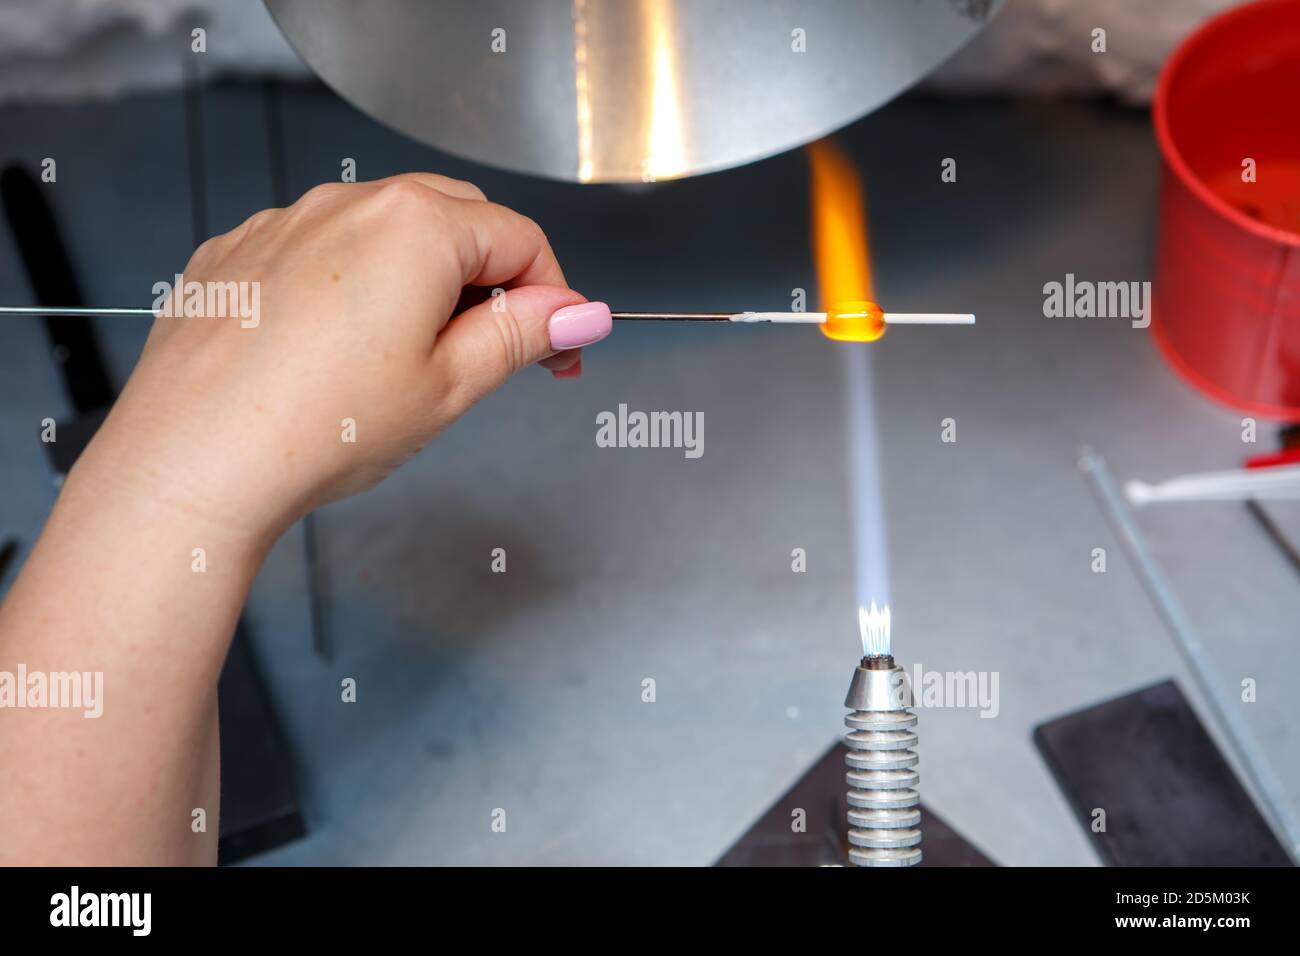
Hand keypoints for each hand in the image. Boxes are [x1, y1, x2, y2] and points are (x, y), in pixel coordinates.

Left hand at [79, 172, 611, 546]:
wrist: (194, 461)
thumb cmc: (318, 429)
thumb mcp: (450, 388)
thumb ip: (523, 336)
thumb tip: (577, 313)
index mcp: (417, 227)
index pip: (521, 239)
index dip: (554, 296)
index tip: (558, 346)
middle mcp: (349, 203)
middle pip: (457, 218)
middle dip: (492, 278)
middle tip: (498, 353)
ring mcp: (285, 221)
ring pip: (384, 229)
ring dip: (420, 277)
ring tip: (409, 360)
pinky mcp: (238, 252)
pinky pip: (316, 248)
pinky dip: (348, 283)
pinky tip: (336, 350)